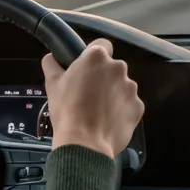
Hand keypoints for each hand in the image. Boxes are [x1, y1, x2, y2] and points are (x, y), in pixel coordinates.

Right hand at [42, 39, 143, 159]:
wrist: (85, 143)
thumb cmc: (67, 111)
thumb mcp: (52, 85)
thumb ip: (52, 65)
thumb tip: (51, 58)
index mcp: (97, 57)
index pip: (101, 45)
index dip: (93, 56)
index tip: (87, 69)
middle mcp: (118, 68)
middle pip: (113, 67)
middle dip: (103, 77)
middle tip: (89, 93)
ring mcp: (131, 87)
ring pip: (122, 86)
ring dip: (114, 94)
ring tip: (98, 111)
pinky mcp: (138, 106)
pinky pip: (130, 104)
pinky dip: (122, 110)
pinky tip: (109, 121)